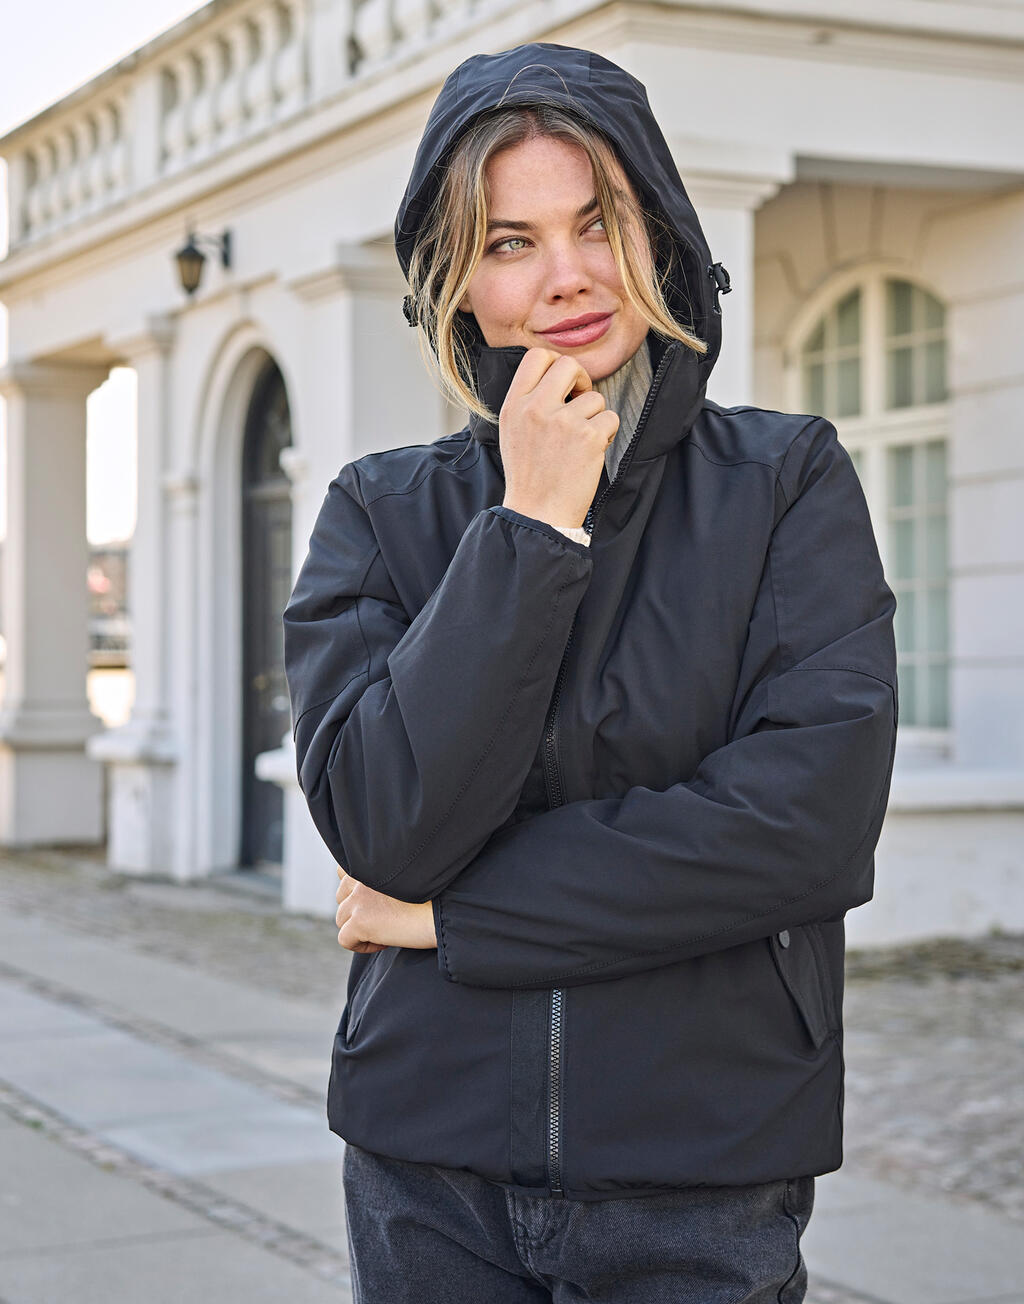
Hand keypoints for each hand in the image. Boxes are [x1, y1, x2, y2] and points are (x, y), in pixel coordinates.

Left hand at [335, 866, 437, 951]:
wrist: (447, 911)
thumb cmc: (437, 895)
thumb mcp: (407, 877)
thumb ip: (382, 878)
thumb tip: (365, 899)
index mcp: (373, 862)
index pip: (345, 871)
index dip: (357, 890)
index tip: (379, 902)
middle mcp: (361, 877)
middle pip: (341, 898)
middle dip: (358, 911)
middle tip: (386, 919)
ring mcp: (358, 899)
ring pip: (342, 919)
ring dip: (361, 928)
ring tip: (388, 931)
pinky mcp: (360, 920)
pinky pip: (345, 939)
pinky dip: (362, 946)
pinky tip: (386, 942)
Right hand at [499, 348, 618, 528]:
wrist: (537, 514)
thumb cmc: (529, 476)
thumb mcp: (513, 431)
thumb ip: (529, 401)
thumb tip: (557, 377)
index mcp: (514, 405)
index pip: (537, 357)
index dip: (556, 364)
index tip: (563, 384)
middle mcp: (536, 408)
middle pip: (568, 365)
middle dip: (581, 379)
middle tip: (581, 400)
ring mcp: (564, 422)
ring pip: (595, 397)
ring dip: (595, 417)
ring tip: (581, 442)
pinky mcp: (588, 437)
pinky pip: (610, 418)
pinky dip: (607, 434)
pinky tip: (592, 452)